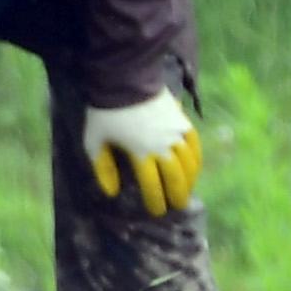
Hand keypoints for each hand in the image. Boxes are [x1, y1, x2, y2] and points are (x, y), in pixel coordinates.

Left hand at [81, 90, 202, 216]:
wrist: (124, 79)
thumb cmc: (106, 111)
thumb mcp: (94, 141)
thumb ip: (102, 168)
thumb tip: (112, 192)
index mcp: (141, 153)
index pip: (152, 185)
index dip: (156, 201)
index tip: (157, 211)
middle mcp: (163, 146)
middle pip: (176, 178)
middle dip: (178, 195)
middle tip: (178, 206)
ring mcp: (176, 133)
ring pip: (189, 164)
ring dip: (190, 180)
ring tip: (188, 190)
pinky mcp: (183, 121)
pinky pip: (195, 145)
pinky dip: (196, 159)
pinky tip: (194, 167)